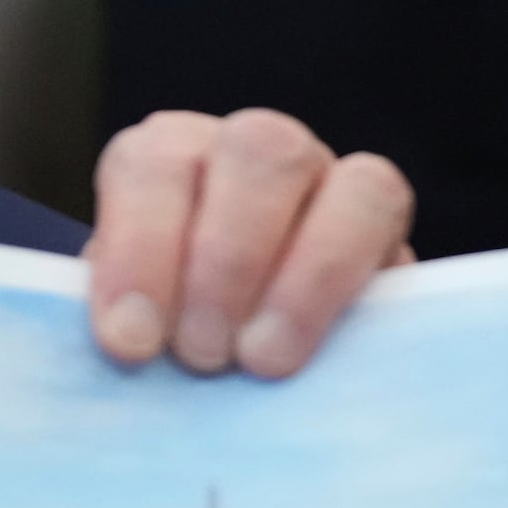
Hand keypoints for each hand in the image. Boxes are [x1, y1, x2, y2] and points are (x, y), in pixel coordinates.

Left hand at [84, 109, 414, 376]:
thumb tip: (128, 345)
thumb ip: (132, 320)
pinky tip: (324, 347)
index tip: (130, 340)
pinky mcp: (379, 212)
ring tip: (261, 360)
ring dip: (295, 273)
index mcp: (166, 156)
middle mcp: (248, 146)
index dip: (137, 246)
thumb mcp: (145, 324)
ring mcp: (322, 169)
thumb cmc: (182, 338)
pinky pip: (376, 206)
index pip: (148, 164)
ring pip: (317, 169)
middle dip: (224, 259)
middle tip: (202, 355)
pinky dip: (344, 277)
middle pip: (251, 149)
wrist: (256, 355)